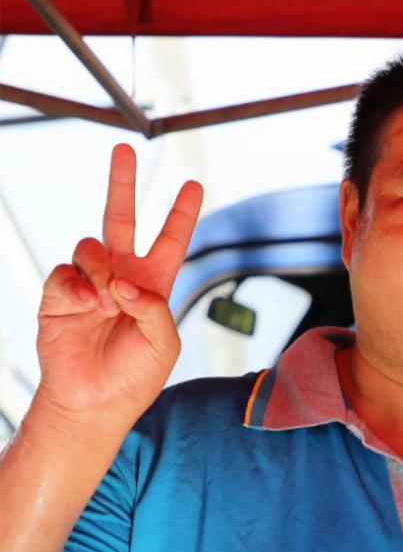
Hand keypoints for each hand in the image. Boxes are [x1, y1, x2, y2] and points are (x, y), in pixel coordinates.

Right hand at [34, 144, 202, 435]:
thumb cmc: (134, 377)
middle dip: (122, 184)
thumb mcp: (163, 344)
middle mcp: (121, 275)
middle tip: (124, 150)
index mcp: (154, 285)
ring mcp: (89, 281)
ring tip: (108, 301)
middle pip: (121, 218)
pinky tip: (89, 303)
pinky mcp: (60, 293)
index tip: (192, 185)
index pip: (170, 240)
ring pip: (92, 246)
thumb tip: (124, 282)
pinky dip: (80, 285)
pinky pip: (68, 271)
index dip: (181, 213)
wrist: (94, 400)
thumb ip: (154, 308)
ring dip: (103, 269)